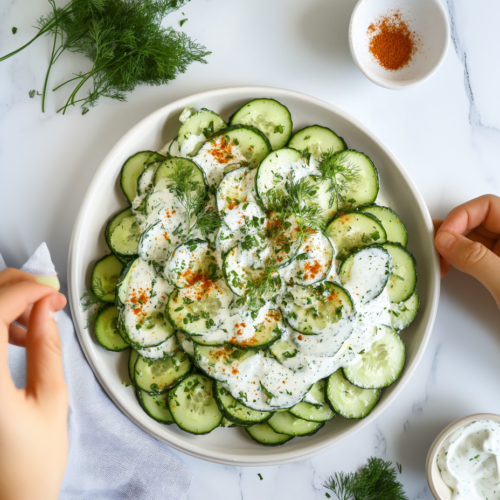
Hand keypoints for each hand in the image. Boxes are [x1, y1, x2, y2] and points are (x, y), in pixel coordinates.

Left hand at [0, 269, 67, 499]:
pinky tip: (18, 336)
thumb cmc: (31, 463)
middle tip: (47, 297)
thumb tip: (46, 308)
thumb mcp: (51, 400)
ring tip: (37, 321)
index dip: (25, 292)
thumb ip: (47, 348)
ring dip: (4, 307)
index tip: (52, 292)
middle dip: (13, 290)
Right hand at [434, 194, 499, 306]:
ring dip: (452, 245)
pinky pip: (475, 256)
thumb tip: (445, 240)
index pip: (488, 206)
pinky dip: (458, 259)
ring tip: (439, 258)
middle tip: (437, 248)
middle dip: (453, 231)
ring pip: (474, 238)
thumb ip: (475, 258)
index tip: (444, 238)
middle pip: (478, 220)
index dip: (461, 216)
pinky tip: (448, 266)